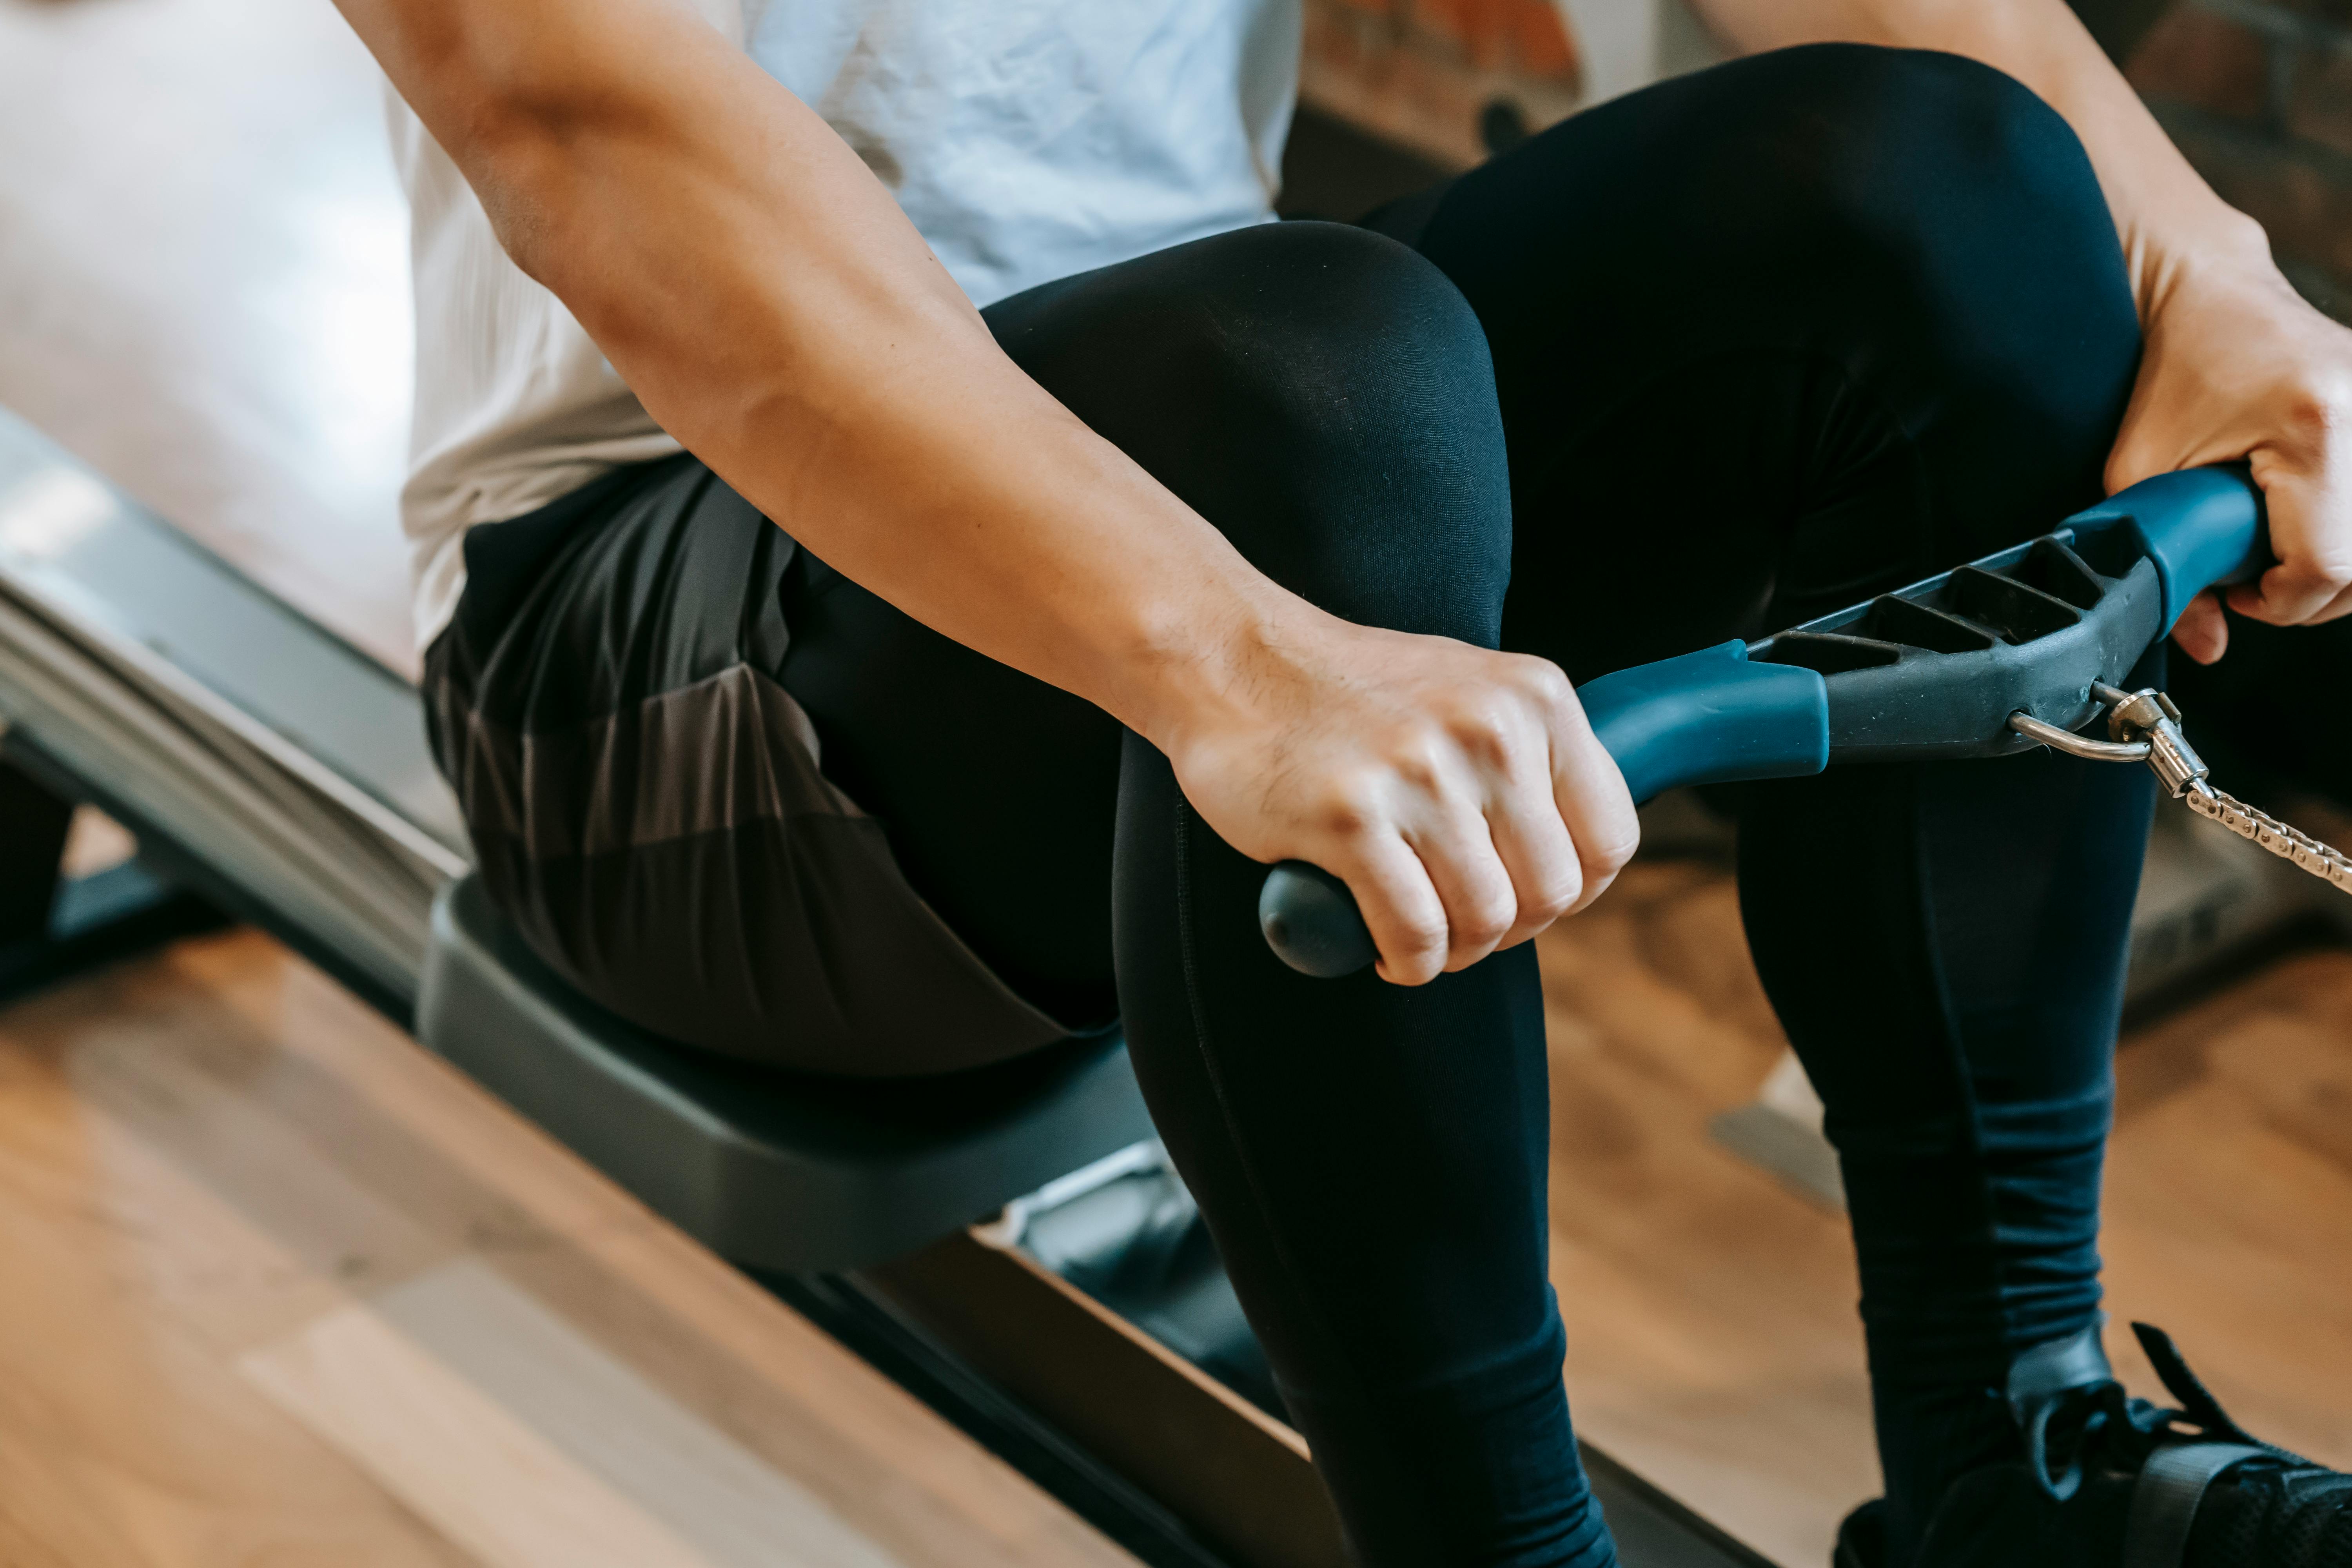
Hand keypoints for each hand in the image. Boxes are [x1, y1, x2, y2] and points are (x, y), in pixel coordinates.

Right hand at [1162, 610, 1639, 985]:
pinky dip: (1408, 962)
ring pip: (1485, 921)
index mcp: (1533, 699)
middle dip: (1509, 930)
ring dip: (1456, 952)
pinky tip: (1386, 949)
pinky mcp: (1349, 816)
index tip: (1524, 898)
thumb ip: (1529, 760)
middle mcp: (1488, 730)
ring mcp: (1418, 772)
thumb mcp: (1469, 693)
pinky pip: (1416, 932)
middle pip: (1551, 893)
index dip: (1574, 894)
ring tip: (1421, 937)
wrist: (1231, 658)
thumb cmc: (1349, 693)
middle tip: (1460, 922)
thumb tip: (1575, 858)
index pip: (1609, 841)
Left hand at [2106, 229, 2351, 663]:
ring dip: (2334, 567)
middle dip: (2310, 592)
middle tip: (2255, 579)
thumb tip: (2208, 645)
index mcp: (2314, 429)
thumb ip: (2168, 562)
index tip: (2239, 596)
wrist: (2210, 289)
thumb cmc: (2170, 372)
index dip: (2279, 603)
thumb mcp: (2141, 472)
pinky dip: (2345, 531)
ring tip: (2277, 550)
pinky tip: (2304, 522)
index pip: (2325, 568)